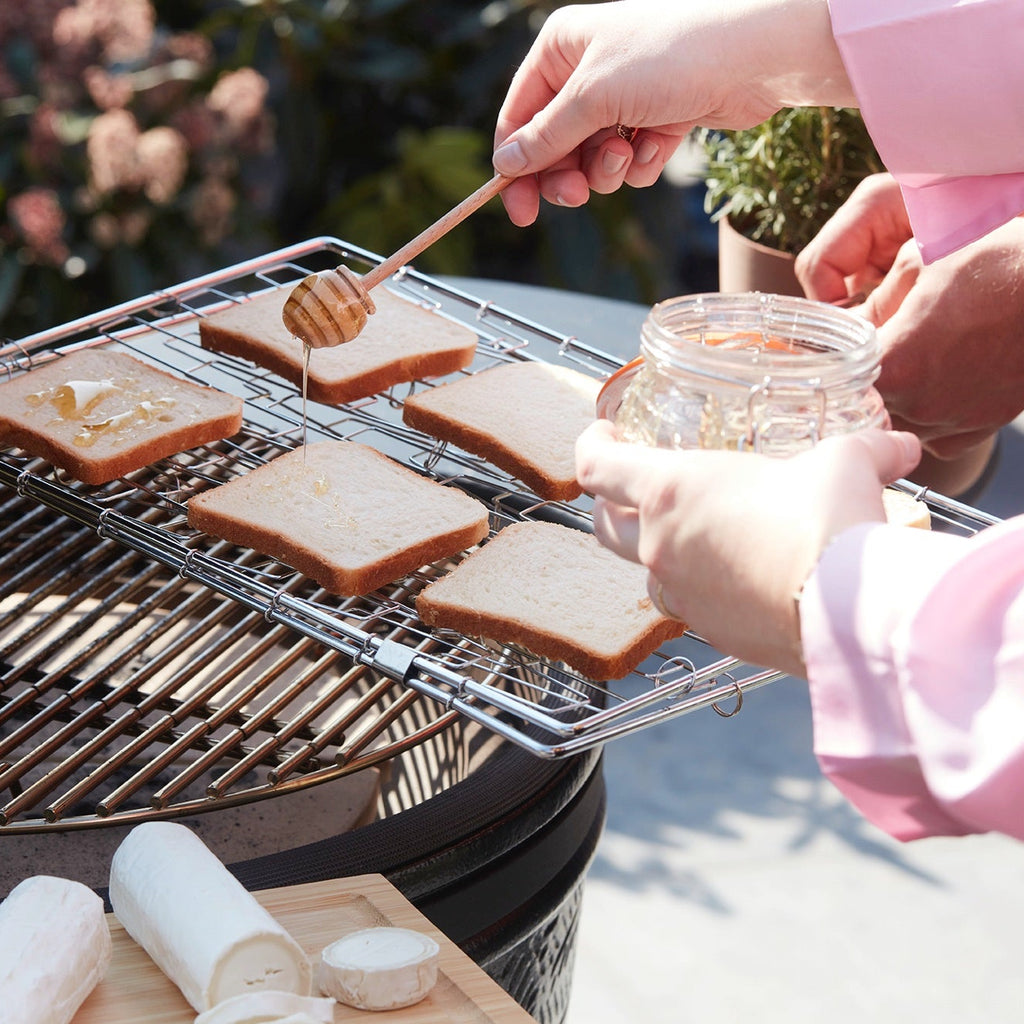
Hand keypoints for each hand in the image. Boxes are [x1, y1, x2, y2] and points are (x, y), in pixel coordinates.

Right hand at [492, 0, 854, 225]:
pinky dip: (643, 162)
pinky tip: (661, 143)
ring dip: (609, 169)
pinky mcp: (656, 119)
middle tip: (578, 195)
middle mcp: (588, 71)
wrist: (752, 58)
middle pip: (554, 147)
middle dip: (568, 174)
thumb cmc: (670, 57)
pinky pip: (631, 162)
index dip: (516, 166)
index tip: (520, 211)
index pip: (519, 118)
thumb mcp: (593, 98)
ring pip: (592, 160)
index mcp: (560, 50)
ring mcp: (624, 97)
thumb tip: (504, 165)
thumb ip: (545, 137)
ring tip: (631, 152)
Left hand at [575, 421, 920, 676]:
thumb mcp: (845, 464)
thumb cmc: (829, 523)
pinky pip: (692, 605)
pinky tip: (741, 577)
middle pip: (604, 526)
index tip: (603, 434)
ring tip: (699, 534)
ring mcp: (682, 595)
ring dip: (661, 550)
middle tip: (635, 489)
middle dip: (611, 505)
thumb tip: (900, 450)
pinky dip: (704, 588)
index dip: (590, 446)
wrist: (848, 613)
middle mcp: (661, 546)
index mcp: (670, 491)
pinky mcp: (711, 632)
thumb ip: (866, 451)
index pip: (596, 467)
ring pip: (648, 570)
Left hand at [799, 177, 1023, 483]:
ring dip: (895, 400)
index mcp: (895, 366)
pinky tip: (938, 384)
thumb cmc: (997, 263)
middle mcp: (920, 404)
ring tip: (913, 363)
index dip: (832, 361)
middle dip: (863, 382)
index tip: (830, 351)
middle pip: (866, 405)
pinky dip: (929, 416)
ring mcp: (951, 421)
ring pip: (897, 423)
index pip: (838, 378)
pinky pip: (934, 435)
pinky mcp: (978, 428)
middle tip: (872, 353)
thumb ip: (870, 306)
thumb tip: (844, 325)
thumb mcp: (918, 267)